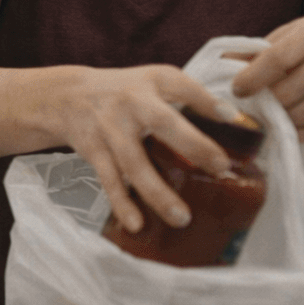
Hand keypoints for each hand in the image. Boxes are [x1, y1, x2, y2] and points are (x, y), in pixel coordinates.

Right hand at [55, 65, 238, 234]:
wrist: (68, 96)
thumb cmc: (124, 91)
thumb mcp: (156, 80)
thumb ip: (190, 97)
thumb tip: (235, 122)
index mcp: (153, 82)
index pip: (184, 87)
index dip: (208, 102)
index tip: (233, 120)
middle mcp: (132, 103)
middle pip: (164, 124)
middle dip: (193, 147)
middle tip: (220, 169)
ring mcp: (111, 129)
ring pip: (135, 164)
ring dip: (157, 192)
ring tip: (182, 218)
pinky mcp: (94, 151)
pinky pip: (110, 182)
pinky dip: (122, 204)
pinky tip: (136, 224)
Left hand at [230, 15, 303, 144]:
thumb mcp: (295, 34)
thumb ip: (260, 49)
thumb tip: (220, 61)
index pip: (277, 59)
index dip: (251, 79)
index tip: (237, 90)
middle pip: (287, 92)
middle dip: (264, 104)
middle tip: (253, 108)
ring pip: (302, 114)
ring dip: (280, 120)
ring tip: (270, 117)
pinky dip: (299, 133)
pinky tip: (289, 128)